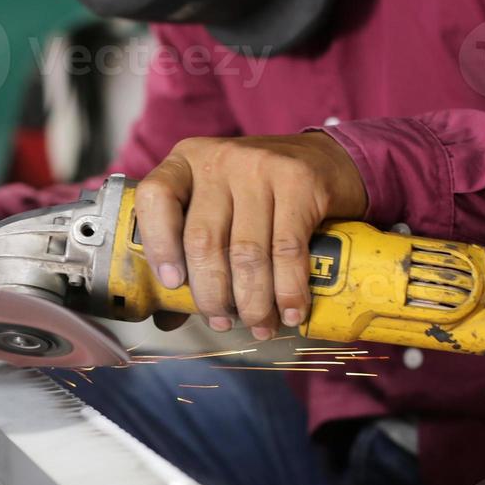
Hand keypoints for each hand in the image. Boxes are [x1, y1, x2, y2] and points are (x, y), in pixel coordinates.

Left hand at [134, 133, 367, 339]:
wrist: (328, 161)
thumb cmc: (262, 195)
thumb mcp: (221, 208)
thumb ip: (191, 253)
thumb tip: (168, 318)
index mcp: (186, 162)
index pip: (156, 197)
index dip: (159, 244)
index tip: (172, 283)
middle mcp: (219, 159)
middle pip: (204, 239)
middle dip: (212, 294)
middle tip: (223, 321)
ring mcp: (260, 167)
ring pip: (246, 252)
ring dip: (252, 301)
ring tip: (259, 325)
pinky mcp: (300, 183)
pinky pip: (287, 249)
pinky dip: (288, 290)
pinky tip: (290, 311)